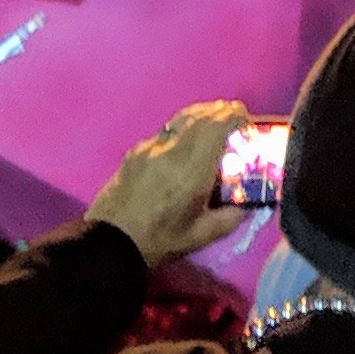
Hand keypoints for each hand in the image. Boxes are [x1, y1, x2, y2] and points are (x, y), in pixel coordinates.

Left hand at [91, 101, 246, 265]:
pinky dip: (180, 128)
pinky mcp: (134, 153)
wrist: (108, 243)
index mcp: (192, 168)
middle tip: (234, 114)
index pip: (217, 125)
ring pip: (180, 119)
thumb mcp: (200, 237)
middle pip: (200, 115)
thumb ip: (229, 219)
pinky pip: (164, 132)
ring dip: (200, 114)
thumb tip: (246, 207)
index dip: (234, 115)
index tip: (246, 117)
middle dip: (220, 110)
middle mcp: (172, 150)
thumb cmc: (159, 240)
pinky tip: (182, 143)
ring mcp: (150, 148)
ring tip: (212, 120)